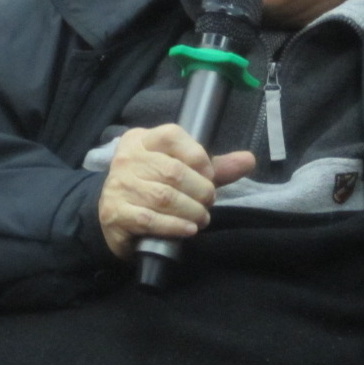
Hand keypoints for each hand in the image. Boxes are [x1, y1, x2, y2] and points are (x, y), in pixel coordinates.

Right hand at [97, 125, 254, 259]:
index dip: (197, 155)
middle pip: (173, 171)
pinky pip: (150, 219)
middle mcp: (127, 159)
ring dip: (191, 210)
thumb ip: (213, 167)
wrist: (114, 217)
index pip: (172, 135)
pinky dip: (175, 226)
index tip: (210, 174)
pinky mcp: (116, 213)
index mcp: (142, 140)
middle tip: (208, 202)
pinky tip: (188, 229)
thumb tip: (249, 160)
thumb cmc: (152, 188)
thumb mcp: (181, 171)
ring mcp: (119, 186)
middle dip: (200, 190)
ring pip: (164, 197)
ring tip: (201, 218)